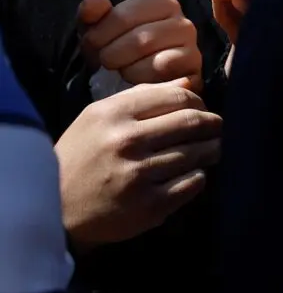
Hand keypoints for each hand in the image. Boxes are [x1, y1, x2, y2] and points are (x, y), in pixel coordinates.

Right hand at [54, 78, 221, 251]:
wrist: (53, 209)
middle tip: (219, 128)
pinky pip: (192, 183)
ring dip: (212, 150)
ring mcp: (138, 175)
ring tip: (213, 149)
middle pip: (193, 122)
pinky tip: (194, 173)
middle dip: (213, 124)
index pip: (177, 97)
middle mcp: (127, 141)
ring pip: (197, 153)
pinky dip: (200, 176)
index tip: (204, 109)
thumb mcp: (100, 117)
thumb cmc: (80, 156)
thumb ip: (143, 96)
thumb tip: (188, 82)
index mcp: (114, 114)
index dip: (199, 102)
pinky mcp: (149, 206)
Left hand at [79, 0, 201, 91]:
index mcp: (162, 3)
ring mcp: (192, 46)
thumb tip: (93, 2)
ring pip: (154, 54)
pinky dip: (142, 76)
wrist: (135, 81)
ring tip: (120, 69)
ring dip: (126, 66)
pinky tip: (136, 80)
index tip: (92, 44)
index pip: (124, 15)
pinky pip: (164, 68)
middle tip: (105, 61)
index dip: (101, 33)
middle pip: (140, 38)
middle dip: (113, 53)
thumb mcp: (99, 30)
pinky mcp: (193, 68)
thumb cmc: (117, 49)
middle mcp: (183, 21)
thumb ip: (92, 13)